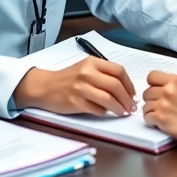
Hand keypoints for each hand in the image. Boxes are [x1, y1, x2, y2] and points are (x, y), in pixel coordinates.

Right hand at [13, 58, 137, 115]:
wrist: (44, 87)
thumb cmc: (67, 78)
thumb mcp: (85, 68)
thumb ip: (103, 74)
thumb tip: (125, 88)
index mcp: (92, 62)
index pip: (119, 71)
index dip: (129, 84)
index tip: (133, 94)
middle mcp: (87, 73)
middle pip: (116, 86)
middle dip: (127, 99)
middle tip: (131, 107)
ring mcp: (81, 88)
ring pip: (108, 99)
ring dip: (119, 108)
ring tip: (123, 112)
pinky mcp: (75, 102)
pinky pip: (97, 109)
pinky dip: (105, 112)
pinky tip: (107, 113)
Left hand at [142, 65, 176, 145]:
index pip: (153, 76)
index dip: (154, 82)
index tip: (158, 87)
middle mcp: (167, 91)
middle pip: (147, 92)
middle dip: (152, 98)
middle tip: (159, 103)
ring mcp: (162, 105)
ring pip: (145, 105)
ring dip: (150, 110)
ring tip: (159, 114)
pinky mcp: (160, 119)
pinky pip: (146, 117)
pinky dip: (150, 121)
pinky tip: (158, 123)